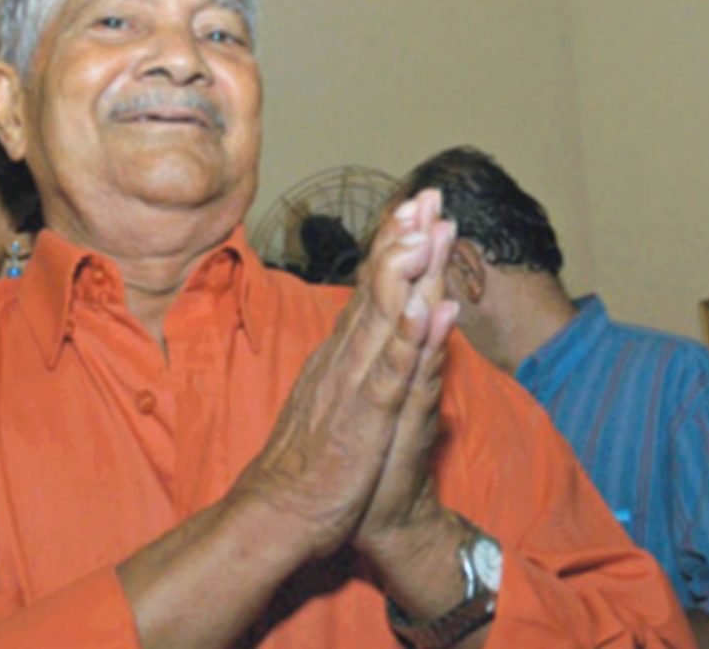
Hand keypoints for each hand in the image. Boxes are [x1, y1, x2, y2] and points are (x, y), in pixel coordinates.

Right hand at [232, 189, 456, 559]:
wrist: (278, 514)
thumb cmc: (310, 461)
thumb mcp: (334, 399)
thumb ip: (352, 364)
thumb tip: (367, 330)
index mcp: (341, 353)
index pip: (371, 288)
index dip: (392, 244)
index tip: (412, 205)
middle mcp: (345, 357)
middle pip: (379, 287)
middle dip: (404, 239)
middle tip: (427, 194)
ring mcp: (352, 385)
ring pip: (383, 318)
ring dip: (407, 273)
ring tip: (430, 231)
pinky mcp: (363, 420)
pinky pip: (390, 373)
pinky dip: (409, 339)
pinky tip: (428, 310)